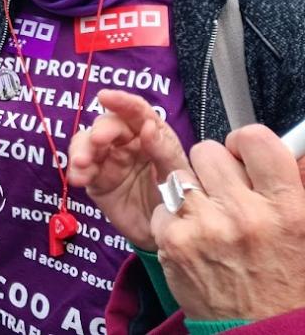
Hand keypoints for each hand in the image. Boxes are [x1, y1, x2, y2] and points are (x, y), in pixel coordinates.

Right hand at [67, 89, 188, 251]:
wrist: (169, 237)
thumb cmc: (179, 200)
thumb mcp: (178, 175)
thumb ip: (164, 151)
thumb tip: (148, 126)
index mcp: (151, 136)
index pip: (136, 112)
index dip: (122, 101)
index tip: (105, 96)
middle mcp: (127, 143)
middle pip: (107, 126)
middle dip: (100, 131)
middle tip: (98, 142)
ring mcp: (109, 160)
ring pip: (87, 143)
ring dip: (82, 150)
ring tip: (83, 165)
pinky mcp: (96, 179)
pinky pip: (81, 168)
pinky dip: (76, 170)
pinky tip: (79, 179)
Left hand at [149, 127, 304, 320]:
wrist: (262, 331)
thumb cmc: (284, 281)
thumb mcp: (304, 230)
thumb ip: (288, 185)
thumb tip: (284, 146)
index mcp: (288, 208)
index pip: (255, 139)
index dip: (244, 143)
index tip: (242, 155)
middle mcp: (246, 213)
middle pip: (208, 151)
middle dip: (212, 167)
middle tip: (223, 191)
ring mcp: (206, 226)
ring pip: (179, 175)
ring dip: (190, 191)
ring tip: (209, 218)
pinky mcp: (174, 241)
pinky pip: (162, 205)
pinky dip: (173, 219)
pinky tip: (193, 239)